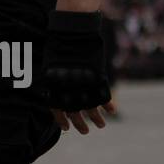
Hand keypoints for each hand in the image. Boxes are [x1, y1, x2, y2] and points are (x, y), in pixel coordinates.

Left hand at [43, 9, 113, 135]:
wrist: (72, 31)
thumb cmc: (59, 45)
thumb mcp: (51, 65)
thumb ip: (54, 81)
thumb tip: (56, 96)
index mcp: (53, 86)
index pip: (57, 110)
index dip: (62, 121)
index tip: (66, 128)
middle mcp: (68, 89)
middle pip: (75, 113)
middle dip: (80, 124)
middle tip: (85, 131)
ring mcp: (83, 85)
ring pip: (91, 109)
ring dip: (96, 119)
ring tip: (100, 125)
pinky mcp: (96, 78)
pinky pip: (104, 96)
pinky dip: (108, 105)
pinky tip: (112, 111)